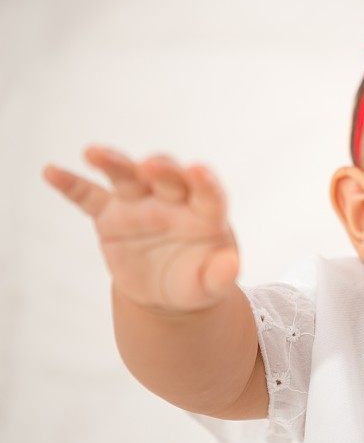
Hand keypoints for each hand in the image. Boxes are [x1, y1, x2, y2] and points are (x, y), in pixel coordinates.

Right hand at [42, 146, 239, 313]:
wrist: (166, 290)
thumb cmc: (196, 280)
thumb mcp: (210, 284)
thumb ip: (221, 275)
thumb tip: (232, 265)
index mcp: (206, 212)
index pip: (209, 192)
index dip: (205, 181)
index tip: (199, 170)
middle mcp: (174, 199)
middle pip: (167, 176)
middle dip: (160, 169)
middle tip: (151, 166)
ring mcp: (140, 203)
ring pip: (128, 176)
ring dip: (113, 162)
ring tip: (94, 152)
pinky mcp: (110, 214)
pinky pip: (88, 196)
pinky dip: (71, 184)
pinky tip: (51, 171)